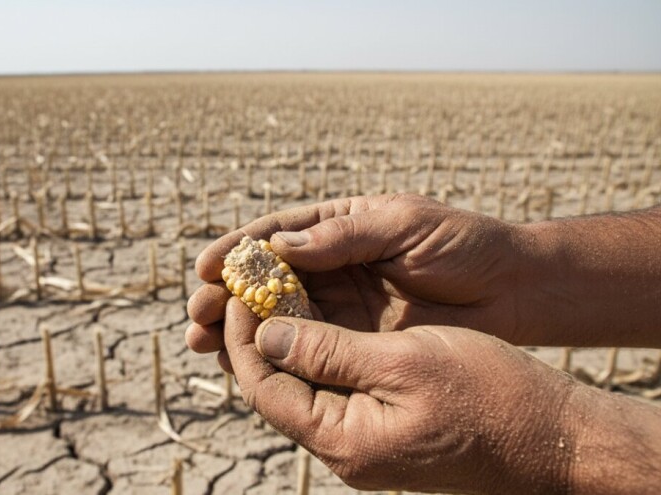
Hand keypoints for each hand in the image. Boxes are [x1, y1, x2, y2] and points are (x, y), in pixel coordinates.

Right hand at [187, 194, 531, 369]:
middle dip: (227, 296)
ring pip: (277, 316)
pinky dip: (273, 354)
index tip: (205, 268)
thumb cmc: (464, 244)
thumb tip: (280, 248)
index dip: (238, 251)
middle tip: (197, 316)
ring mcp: (341, 303)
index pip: (277, 237)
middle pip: (266, 280)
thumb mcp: (404, 225)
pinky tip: (244, 365)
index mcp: (339, 226)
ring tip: (202, 343)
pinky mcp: (354, 338)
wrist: (513, 289)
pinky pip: (305, 346)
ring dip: (238, 329)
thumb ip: (345, 235)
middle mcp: (332, 264)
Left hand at [223, 301, 660, 492]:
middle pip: (275, 386)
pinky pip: (330, 385)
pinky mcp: (381, 425)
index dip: (242, 335)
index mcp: (342, 440)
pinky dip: (315, 347)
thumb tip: (265, 337)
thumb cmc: (488, 396)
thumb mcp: (403, 362)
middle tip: (240, 286)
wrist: (551, 437)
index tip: (236, 289)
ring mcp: (362, 439)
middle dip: (253, 335)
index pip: (264, 386)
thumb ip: (327, 352)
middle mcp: (343, 447)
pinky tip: (312, 314)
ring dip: (283, 337)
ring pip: (300, 383)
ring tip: (269, 291)